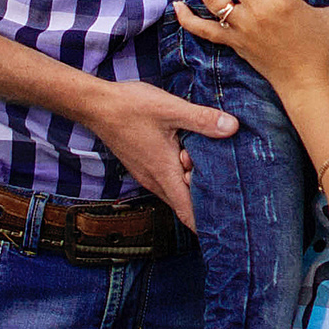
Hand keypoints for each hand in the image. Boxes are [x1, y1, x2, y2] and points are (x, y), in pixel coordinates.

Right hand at [82, 80, 234, 228]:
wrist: (96, 105)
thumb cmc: (130, 107)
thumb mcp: (171, 109)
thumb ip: (202, 120)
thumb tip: (232, 127)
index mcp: (164, 172)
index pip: (187, 212)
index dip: (206, 222)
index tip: (226, 223)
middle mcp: (154, 180)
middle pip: (184, 203)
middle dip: (204, 196)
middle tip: (220, 177)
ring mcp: (146, 174)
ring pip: (175, 191)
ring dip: (190, 183)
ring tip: (203, 162)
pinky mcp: (142, 166)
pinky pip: (166, 180)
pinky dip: (180, 175)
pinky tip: (187, 155)